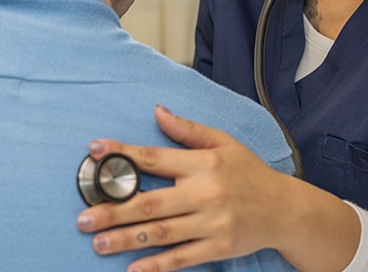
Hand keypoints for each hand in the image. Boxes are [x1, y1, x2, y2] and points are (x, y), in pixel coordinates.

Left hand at [75, 104, 300, 271]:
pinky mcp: (218, 247)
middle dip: (114, 210)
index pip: (154, 157)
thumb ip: (187, 130)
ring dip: (126, 239)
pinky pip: (182, 258)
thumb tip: (158, 111)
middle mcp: (205, 193)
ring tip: (98, 242)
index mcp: (203, 163)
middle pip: (151, 203)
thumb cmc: (248, 172)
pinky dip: (157, 266)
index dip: (122, 153)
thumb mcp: (223, 142)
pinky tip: (132, 270)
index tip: (95, 150)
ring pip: (161, 233)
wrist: (283, 209)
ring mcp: (211, 223)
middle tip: (84, 216)